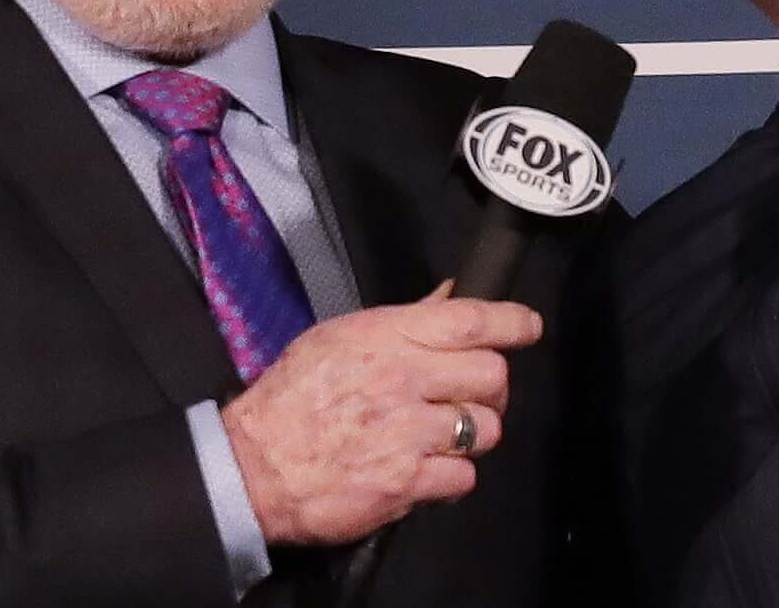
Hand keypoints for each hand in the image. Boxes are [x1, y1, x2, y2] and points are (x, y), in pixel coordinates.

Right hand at [220, 289, 542, 546]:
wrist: (250, 467)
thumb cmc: (290, 399)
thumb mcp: (339, 338)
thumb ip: (401, 321)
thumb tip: (451, 296)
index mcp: (386, 337)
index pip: (471, 319)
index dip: (512, 321)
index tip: (528, 327)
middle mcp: (403, 379)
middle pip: (492, 376)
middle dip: (492, 388)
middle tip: (472, 396)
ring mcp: (407, 433)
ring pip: (485, 428)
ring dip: (473, 434)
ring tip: (444, 437)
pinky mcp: (406, 482)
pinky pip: (463, 476)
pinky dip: (452, 477)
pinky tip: (428, 470)